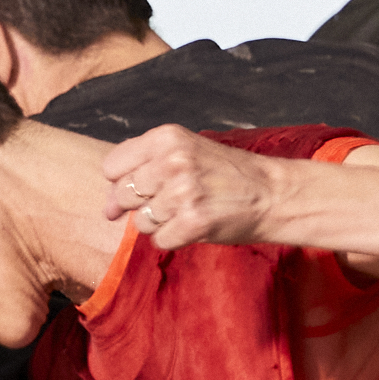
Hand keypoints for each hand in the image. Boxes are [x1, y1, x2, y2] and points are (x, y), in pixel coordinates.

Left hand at [99, 126, 293, 250]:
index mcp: (166, 138)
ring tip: (186, 213)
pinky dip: (173, 240)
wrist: (271, 193)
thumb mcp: (186, 152)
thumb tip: (107, 207)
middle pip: (123, 195)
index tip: (140, 189)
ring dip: (160, 224)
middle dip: (140, 206)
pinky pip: (159, 241)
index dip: (121, 183)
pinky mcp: (193, 221)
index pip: (112, 167)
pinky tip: (193, 227)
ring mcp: (182, 192)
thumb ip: (144, 169)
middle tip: (170, 204)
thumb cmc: (225, 175)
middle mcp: (172, 161)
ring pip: (141, 222)